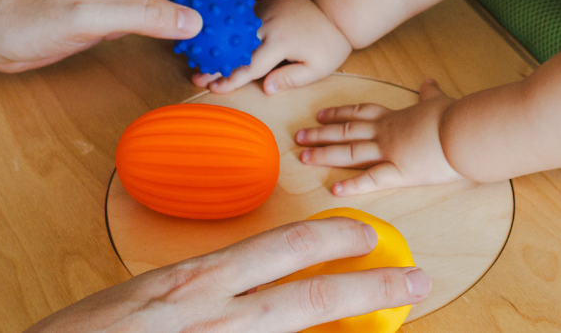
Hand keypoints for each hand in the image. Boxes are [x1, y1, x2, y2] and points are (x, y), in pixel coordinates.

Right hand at [24, 217, 429, 332]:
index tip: (368, 237)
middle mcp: (211, 314)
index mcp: (194, 281)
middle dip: (371, 285)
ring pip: (297, 331)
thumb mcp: (143, 300)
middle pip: (308, 294)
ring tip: (391, 322)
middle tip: (417, 280)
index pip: (279, 248)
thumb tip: (238, 289)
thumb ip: (196, 293)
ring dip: (346, 328)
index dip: (333, 240)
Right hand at [200, 0, 353, 94]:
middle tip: (195, 76)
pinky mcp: (265, 1)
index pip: (251, 65)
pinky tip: (212, 32)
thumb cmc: (329, 45)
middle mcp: (268, 23)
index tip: (214, 88)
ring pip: (235, 28)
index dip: (231, 79)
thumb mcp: (318, 68)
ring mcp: (265, 9)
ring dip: (218, 42)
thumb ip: (291, 78)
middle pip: (236, 46)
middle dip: (215, 62)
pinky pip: (242, 13)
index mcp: (280, 42)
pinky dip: (228, 23)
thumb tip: (266, 88)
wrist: (337, 11)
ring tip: (199, 55)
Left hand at [295, 79, 467, 196]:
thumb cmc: (456, 116)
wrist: (465, 130)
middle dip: (321, 134)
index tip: (320, 114)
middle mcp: (386, 133)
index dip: (338, 113)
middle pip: (346, 131)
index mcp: (396, 117)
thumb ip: (429, 93)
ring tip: (304, 157)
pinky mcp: (400, 172)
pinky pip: (372, 180)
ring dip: (325, 154)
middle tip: (298, 136)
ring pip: (350, 152)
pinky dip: (352, 185)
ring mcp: (390, 152)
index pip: (360, 113)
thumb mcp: (439, 100)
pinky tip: (334, 189)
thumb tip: (428, 81)